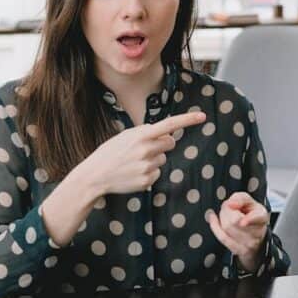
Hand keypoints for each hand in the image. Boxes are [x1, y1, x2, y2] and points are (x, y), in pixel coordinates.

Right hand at [79, 112, 206, 195]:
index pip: (170, 125)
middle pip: (170, 143)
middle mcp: (147, 150)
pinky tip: (133, 173)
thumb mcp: (125, 136)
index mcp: (141, 135)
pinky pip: (157, 173)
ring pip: (163, 159)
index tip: (202, 116)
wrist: (95, 175)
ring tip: (134, 162)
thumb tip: (166, 134)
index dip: (187, 120)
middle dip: (164, 143)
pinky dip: (148, 172)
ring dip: (153, 158)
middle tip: (146, 147)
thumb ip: (145, 133)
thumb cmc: (110, 153)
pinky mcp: (147, 181)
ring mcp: (148, 166)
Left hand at [207, 192, 268, 272]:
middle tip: (229, 207)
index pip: (257, 218)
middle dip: (226, 210)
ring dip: (222, 218)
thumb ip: (240, 198)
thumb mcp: (248, 201)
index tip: (243, 222)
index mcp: (262, 217)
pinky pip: (222, 238)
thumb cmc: (250, 214)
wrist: (254, 233)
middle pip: (234, 221)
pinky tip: (212, 218)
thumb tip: (231, 204)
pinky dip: (215, 226)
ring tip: (227, 214)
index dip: (250, 220)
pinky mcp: (238, 250)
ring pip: (227, 228)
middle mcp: (258, 233)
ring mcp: (248, 244)